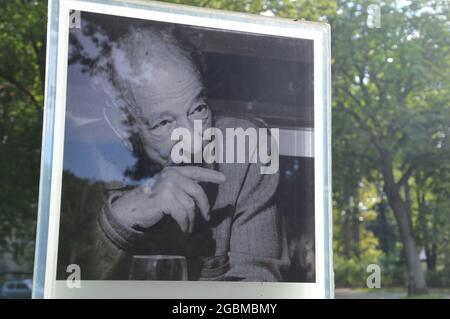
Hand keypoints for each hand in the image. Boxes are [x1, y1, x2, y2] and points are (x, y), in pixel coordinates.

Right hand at [110, 166, 225, 232]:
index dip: (210, 175)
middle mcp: (172, 176)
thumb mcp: (168, 190)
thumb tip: (202, 197)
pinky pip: (183, 214)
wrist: (131, 209)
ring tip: (189, 227)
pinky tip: (184, 228)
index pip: (196, 171)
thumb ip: (183, 188)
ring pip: (190, 205)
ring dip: (192, 219)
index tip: (224, 179)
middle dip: (204, 206)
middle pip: (197, 191)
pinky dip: (185, 223)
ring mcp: (168, 186)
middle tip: (206, 217)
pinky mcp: (165, 199)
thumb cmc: (151, 202)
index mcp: (174, 171)